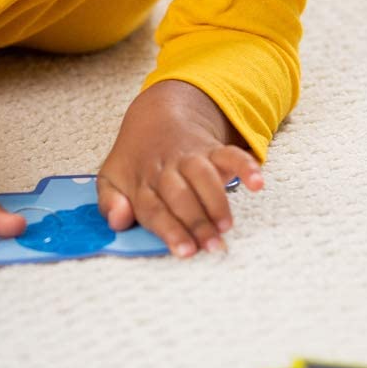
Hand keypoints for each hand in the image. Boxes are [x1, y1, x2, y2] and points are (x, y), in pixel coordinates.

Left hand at [96, 81, 263, 257]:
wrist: (156, 117)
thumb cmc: (135, 161)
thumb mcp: (111, 179)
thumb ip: (109, 203)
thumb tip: (117, 220)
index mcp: (140, 182)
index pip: (152, 208)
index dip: (168, 229)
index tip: (184, 250)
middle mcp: (165, 169)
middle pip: (179, 195)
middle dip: (195, 222)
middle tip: (211, 247)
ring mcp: (189, 157)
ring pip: (203, 176)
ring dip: (216, 200)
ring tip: (226, 226)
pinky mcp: (212, 149)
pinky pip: (230, 154)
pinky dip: (246, 166)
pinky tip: (257, 183)